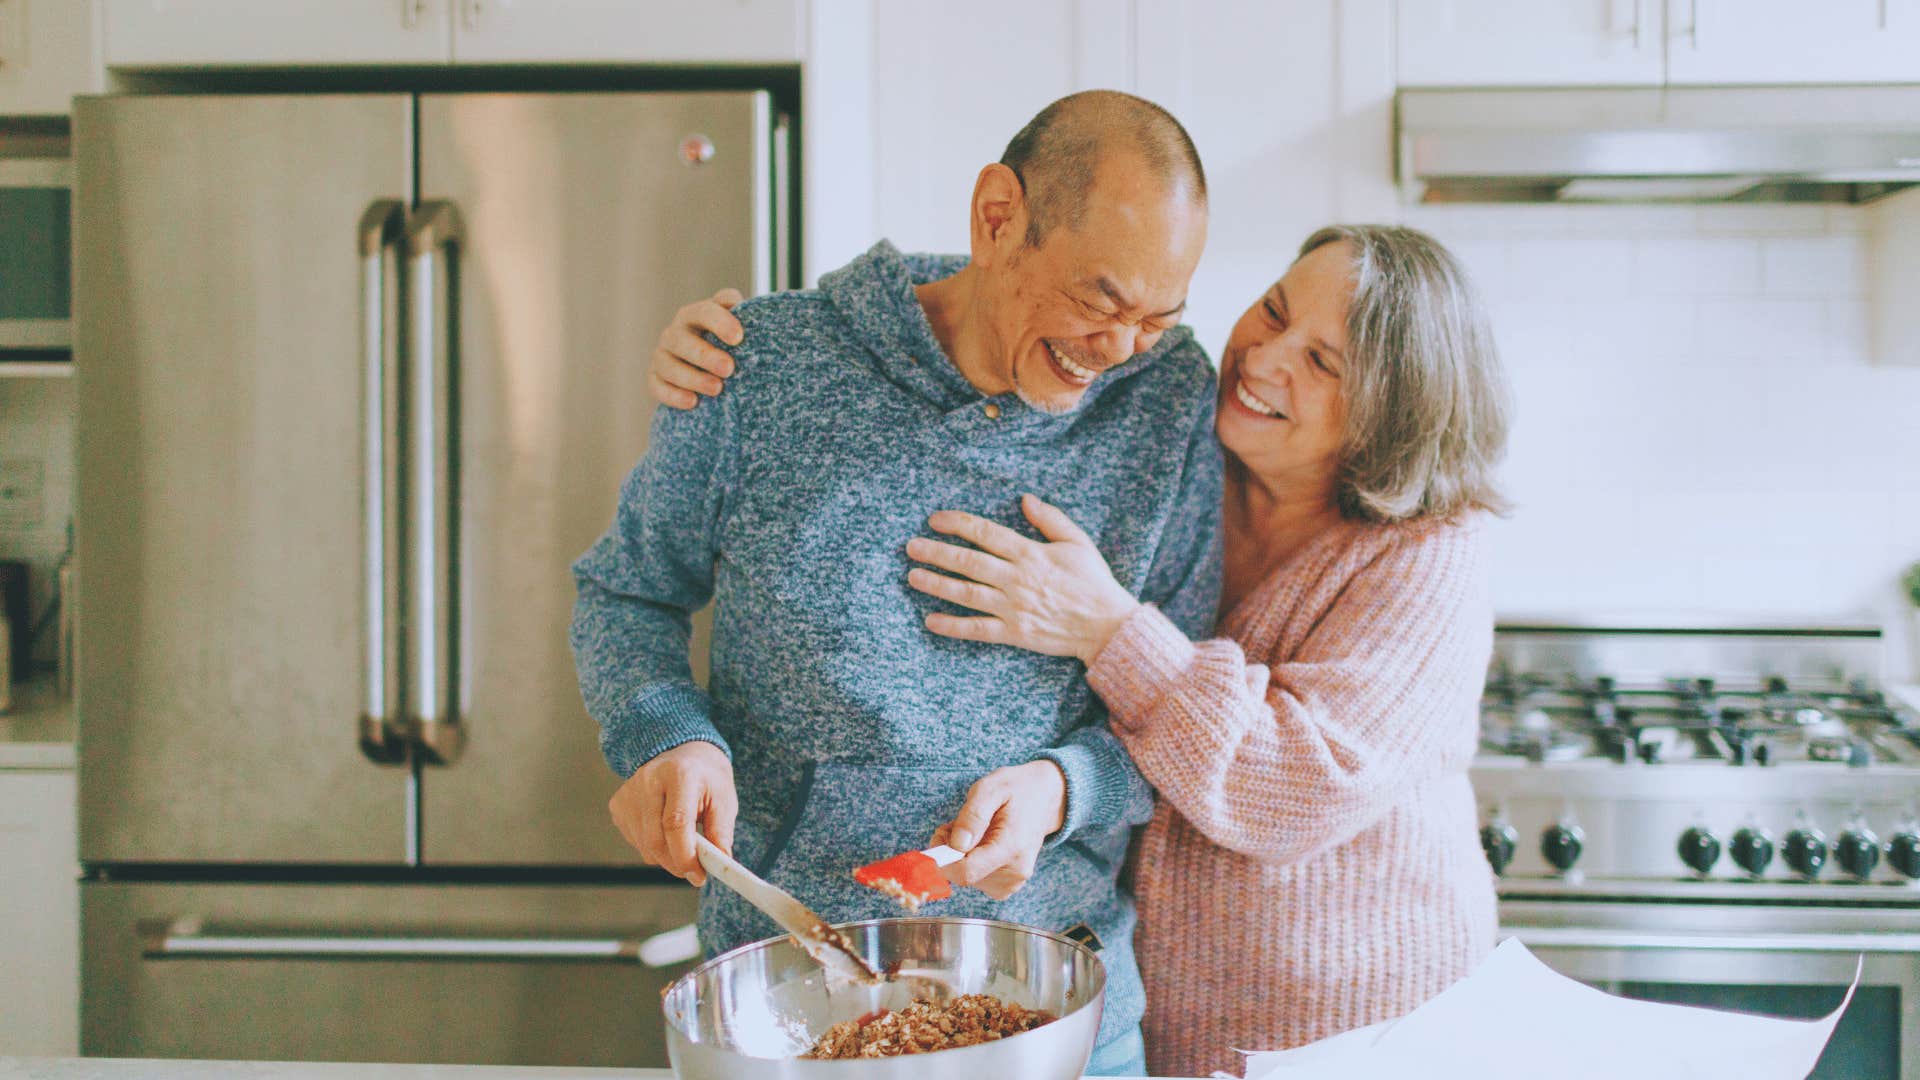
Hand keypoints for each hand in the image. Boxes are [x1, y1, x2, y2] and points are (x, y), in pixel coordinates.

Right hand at [608, 740, 736, 885]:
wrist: (683, 754)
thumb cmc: (706, 778)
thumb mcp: (724, 799)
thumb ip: (721, 832)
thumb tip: (719, 863)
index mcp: (679, 774)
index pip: (675, 822)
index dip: (685, 855)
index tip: (698, 876)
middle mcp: (648, 780)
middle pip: (655, 839)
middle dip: (676, 863)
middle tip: (694, 870)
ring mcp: (629, 792)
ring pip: (644, 845)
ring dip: (666, 856)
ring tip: (684, 840)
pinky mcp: (618, 804)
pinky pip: (635, 841)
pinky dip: (653, 847)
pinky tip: (664, 828)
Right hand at [649, 288, 744, 409]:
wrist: (710, 368)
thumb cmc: (730, 345)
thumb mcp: (739, 328)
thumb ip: (746, 318)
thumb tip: (754, 317)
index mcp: (696, 315)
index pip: (704, 312)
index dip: (720, 322)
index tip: (738, 338)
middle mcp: (675, 333)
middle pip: (682, 340)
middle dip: (705, 354)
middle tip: (728, 368)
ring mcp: (662, 356)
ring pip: (668, 365)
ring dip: (692, 377)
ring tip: (716, 389)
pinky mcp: (655, 378)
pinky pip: (657, 386)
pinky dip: (673, 395)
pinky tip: (692, 402)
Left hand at [906, 494, 1139, 664]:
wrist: (1107, 625)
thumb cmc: (1093, 581)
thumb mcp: (1078, 542)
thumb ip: (1050, 519)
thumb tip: (1025, 499)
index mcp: (1031, 554)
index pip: (986, 533)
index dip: (957, 524)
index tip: (935, 520)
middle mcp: (1017, 579)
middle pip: (968, 562)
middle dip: (936, 552)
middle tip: (911, 547)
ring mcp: (1014, 608)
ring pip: (967, 593)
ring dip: (936, 584)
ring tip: (912, 576)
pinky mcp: (1014, 633)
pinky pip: (977, 629)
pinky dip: (952, 626)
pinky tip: (930, 620)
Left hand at [931, 761, 1065, 899]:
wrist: (1046, 797)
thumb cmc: (1017, 789)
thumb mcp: (991, 788)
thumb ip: (973, 816)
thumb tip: (956, 845)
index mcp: (1012, 847)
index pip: (966, 872)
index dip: (943, 859)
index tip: (941, 835)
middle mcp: (1016, 871)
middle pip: (963, 876)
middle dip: (951, 851)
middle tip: (959, 824)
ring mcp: (1014, 881)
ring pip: (968, 879)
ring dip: (960, 856)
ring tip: (974, 830)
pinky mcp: (1009, 885)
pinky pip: (977, 880)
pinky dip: (971, 863)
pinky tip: (981, 844)